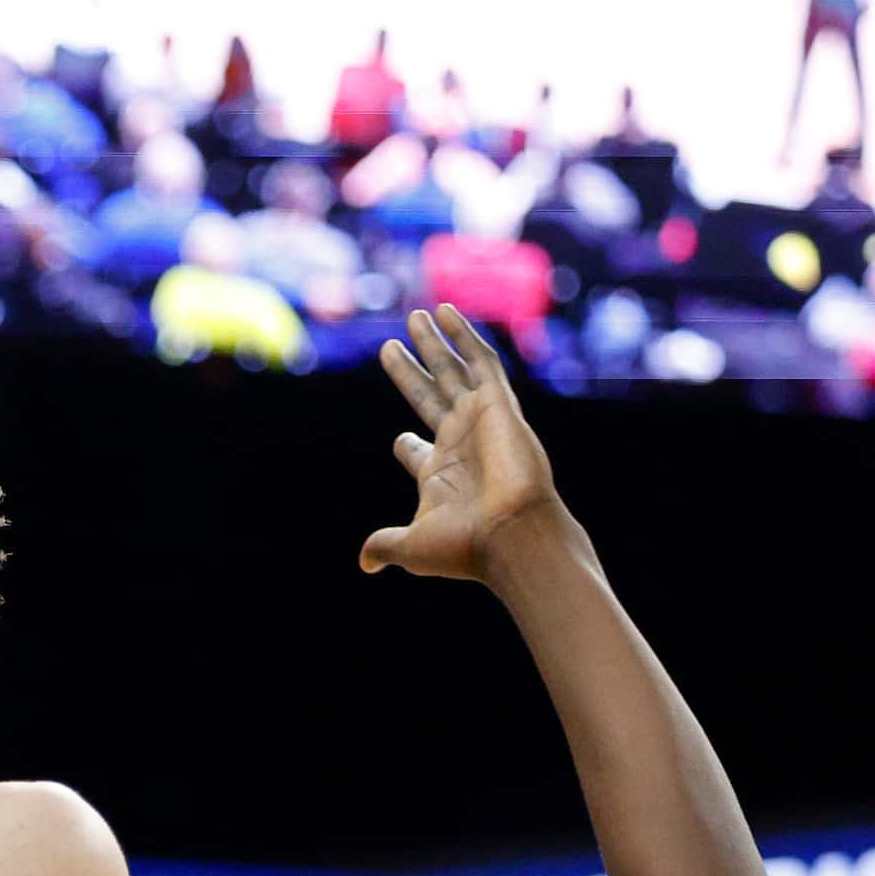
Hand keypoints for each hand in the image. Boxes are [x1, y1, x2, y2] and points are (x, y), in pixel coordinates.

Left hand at [362, 305, 563, 583]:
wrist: (510, 535)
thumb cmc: (465, 545)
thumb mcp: (411, 546)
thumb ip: (384, 546)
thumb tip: (364, 562)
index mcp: (440, 476)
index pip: (419, 450)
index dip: (407, 445)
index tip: (401, 439)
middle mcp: (461, 444)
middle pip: (430, 397)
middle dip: (412, 372)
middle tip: (389, 345)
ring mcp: (479, 421)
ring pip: (454, 371)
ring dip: (435, 343)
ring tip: (415, 315)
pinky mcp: (499, 405)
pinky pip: (481, 361)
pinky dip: (464, 335)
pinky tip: (446, 312)